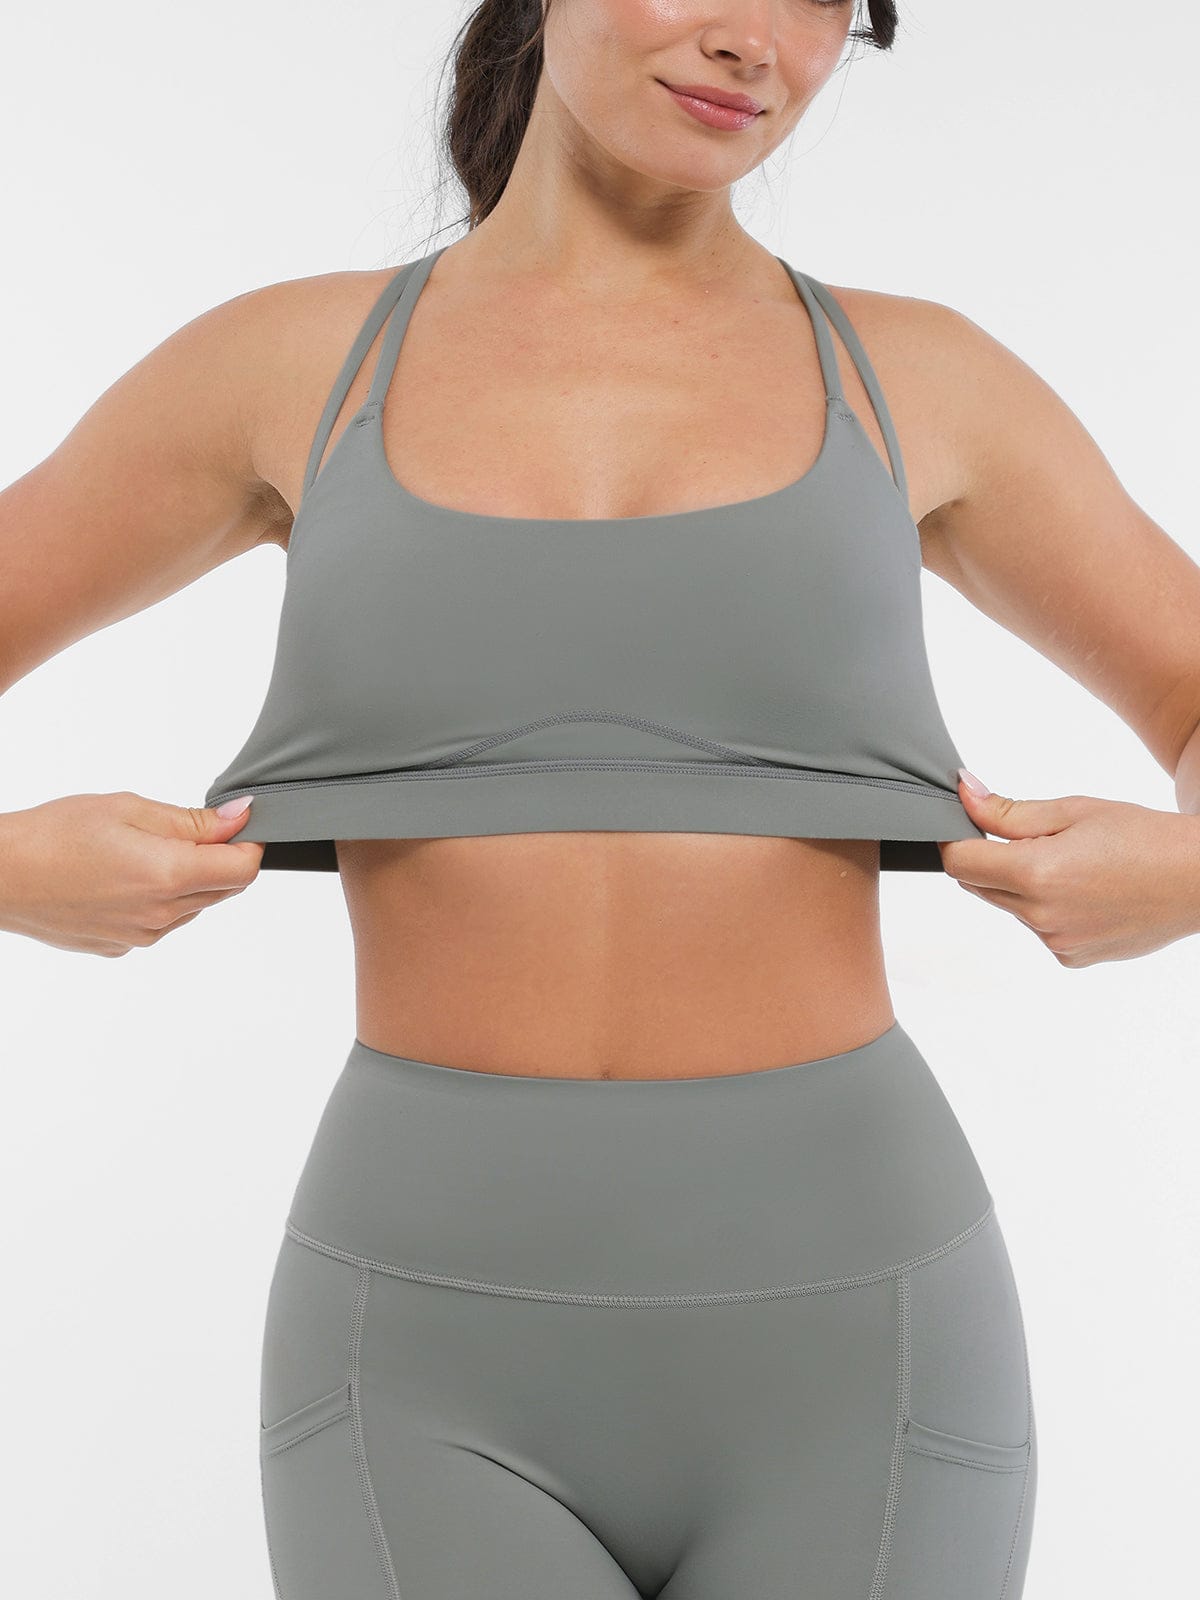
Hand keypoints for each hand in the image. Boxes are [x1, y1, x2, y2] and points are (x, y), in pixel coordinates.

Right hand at [0, 790, 262, 956]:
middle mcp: (160, 916)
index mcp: (168, 876)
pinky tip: (121, 879)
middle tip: (181, 832)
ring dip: (186, 880)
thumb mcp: (128, 809)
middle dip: (219, 860)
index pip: (244, 870)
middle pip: (224, 890)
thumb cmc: (54, 835)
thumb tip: (240, 818)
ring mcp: (140, 937)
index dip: (248, 844)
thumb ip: (192, 821)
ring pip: (193, 907)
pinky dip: (157, 900)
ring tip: (139, 853)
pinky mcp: (121, 948)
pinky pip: (160, 923)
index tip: (235, 825)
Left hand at [938, 773, 1199, 966]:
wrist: (1198, 881)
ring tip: (1074, 867)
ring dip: (1021, 886)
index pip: (958, 862)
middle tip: (1032, 840)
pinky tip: (1086, 893)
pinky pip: (1038, 929)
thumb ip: (1009, 810)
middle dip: (989, 860)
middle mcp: (1040, 916)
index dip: (955, 839)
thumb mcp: (1073, 810)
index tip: (965, 825)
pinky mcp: (1071, 958)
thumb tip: (963, 793)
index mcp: (1036, 874)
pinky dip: (1046, 910)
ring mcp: (1055, 942)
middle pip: (978, 886)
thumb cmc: (1143, 837)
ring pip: (1009, 908)